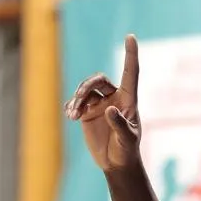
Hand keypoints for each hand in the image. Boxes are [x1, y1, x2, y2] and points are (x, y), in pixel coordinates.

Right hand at [64, 34, 142, 171]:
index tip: (130, 36)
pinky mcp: (87, 113)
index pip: (130, 73)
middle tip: (78, 102)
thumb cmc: (127, 151)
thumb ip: (119, 125)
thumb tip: (109, 110)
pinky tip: (70, 115)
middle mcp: (114, 98)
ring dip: (76, 99)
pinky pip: (76, 102)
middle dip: (86, 87)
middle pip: (98, 80)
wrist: (116, 163)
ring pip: (85, 90)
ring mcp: (100, 104)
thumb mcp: (127, 140)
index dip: (131, 55)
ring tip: (72, 115)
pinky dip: (71, 106)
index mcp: (129, 100)